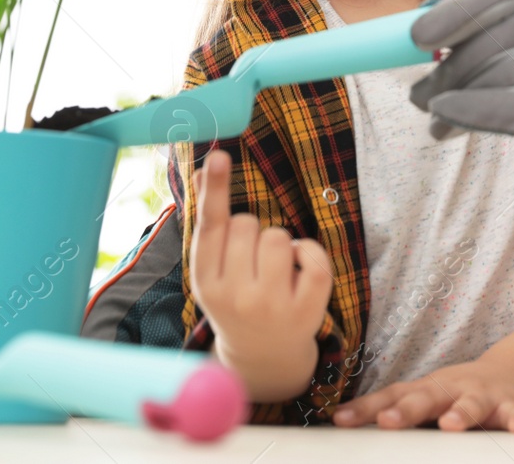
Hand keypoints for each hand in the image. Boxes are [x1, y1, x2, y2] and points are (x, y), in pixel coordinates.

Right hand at [189, 148, 332, 399]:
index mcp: (205, 283)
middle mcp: (235, 297)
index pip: (210, 227)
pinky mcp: (306, 311)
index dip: (214, 189)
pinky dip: (309, 253)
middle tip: (252, 263)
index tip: (218, 155)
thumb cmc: (236, 300)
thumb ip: (209, 224)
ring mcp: (271, 306)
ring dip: (280, 243)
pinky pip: (312, 253)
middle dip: (253, 232)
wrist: (264, 357)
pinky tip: (299, 272)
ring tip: (275, 271)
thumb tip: (201, 170)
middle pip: (249, 224)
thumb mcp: (213, 270)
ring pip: (279, 235)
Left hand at [331, 358, 513, 431]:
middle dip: (406, 411)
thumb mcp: (431, 398)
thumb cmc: (464, 391)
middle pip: (426, 398)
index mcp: (428, 390)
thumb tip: (346, 425)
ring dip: (460, 413)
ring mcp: (484, 394)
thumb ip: (399, 411)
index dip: (366, 409)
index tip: (342, 420)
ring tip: (450, 426)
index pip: (392, 397)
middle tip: (387, 422)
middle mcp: (452, 388)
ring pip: (471, 404)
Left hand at [408, 0, 513, 197]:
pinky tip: (445, 121)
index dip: (456, 11)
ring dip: (452, 101)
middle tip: (417, 95)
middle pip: (491, 41)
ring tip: (433, 121)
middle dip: (446, 71)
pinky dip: (469, 113)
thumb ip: (489, 29)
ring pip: (494, 77)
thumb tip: (422, 15)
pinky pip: (507, 108)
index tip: (416, 36)